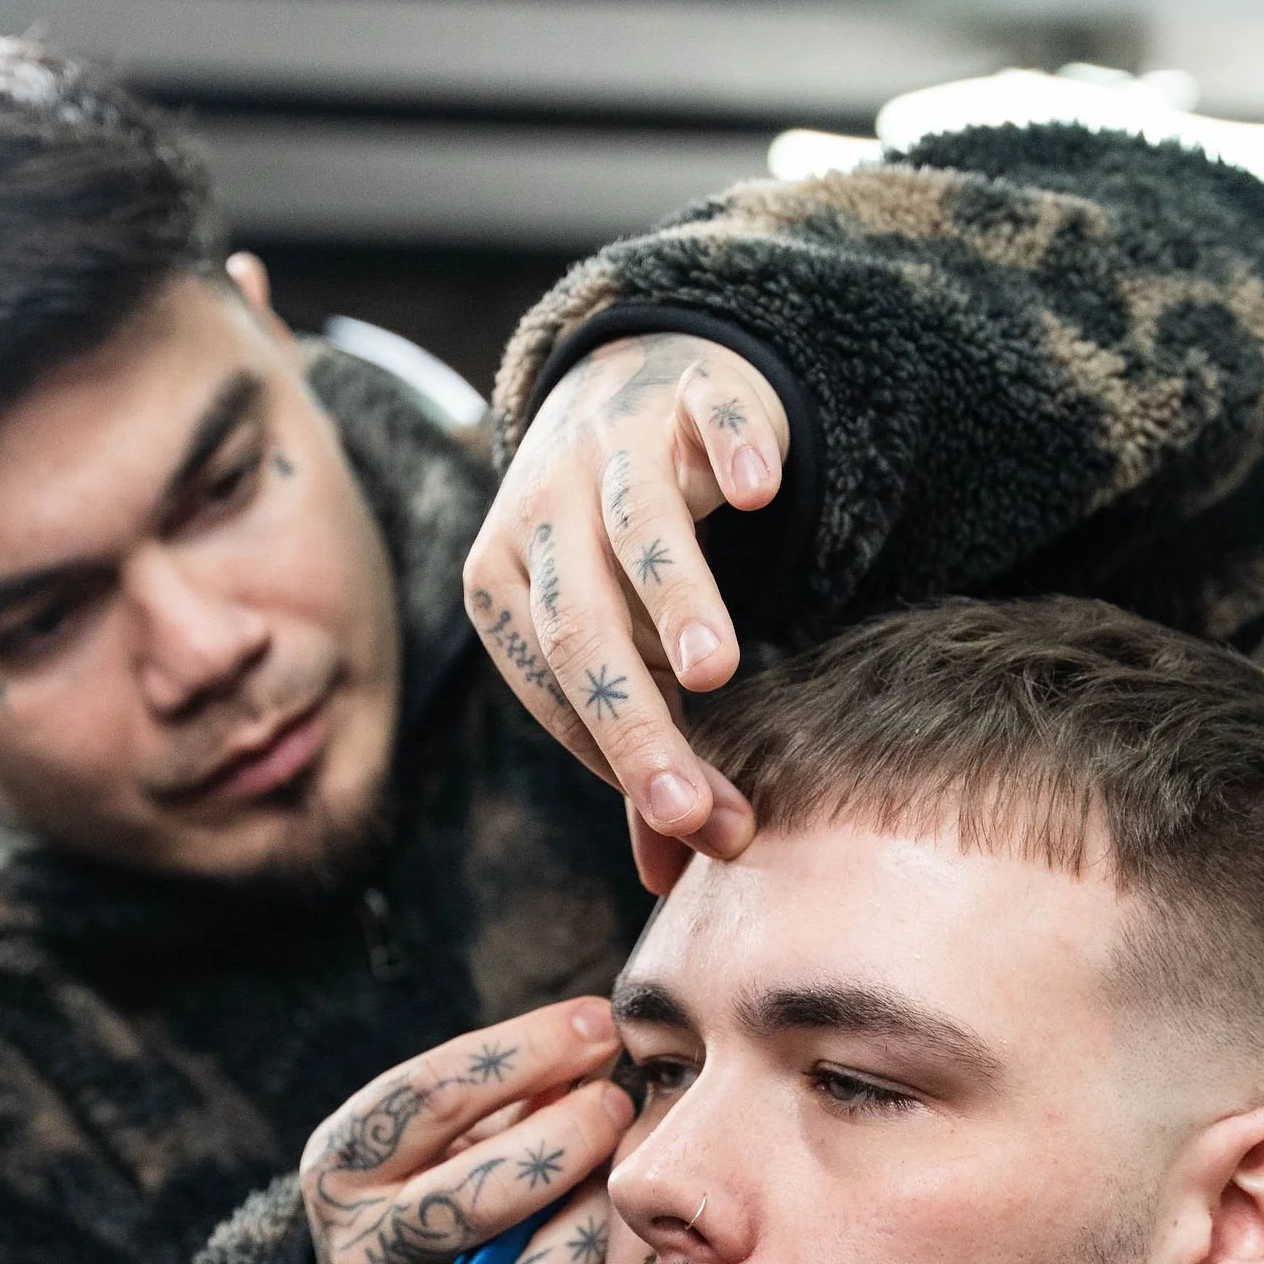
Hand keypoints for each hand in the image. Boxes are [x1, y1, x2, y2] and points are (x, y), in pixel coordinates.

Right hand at [300, 997, 634, 1263]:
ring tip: (624, 1173)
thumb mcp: (430, 1127)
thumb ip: (504, 1089)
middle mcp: (375, 1256)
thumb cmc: (427, 1178)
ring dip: (597, 1213)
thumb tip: (597, 1043)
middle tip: (616, 1101)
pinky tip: (634, 1232)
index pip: (431, 1097)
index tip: (596, 1022)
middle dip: (566, 1137)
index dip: (527, 1052)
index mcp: (343, 1171)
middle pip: (477, 1198)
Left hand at [463, 331, 787, 890]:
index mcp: (501, 583)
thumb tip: (666, 875)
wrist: (630, 387)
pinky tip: (762, 490)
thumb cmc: (614, 549)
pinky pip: (707, 415)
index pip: (553, 689)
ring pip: (633, 525)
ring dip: (673, 597)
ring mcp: (611, 446)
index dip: (622, 763)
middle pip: (578, 628)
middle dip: (636, 722)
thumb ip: (635, 746)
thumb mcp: (611, 645)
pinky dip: (733, 446)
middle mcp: (541, 512)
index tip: (698, 824)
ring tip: (715, 671)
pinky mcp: (686, 392)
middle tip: (694, 804)